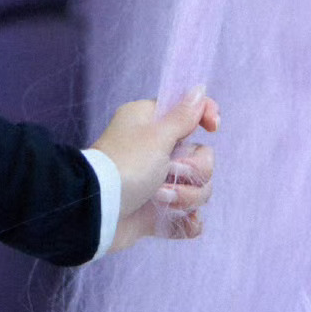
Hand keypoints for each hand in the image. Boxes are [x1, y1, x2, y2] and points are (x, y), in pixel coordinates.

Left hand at [89, 89, 219, 252]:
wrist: (97, 210)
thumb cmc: (125, 164)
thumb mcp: (157, 135)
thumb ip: (182, 116)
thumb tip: (198, 90)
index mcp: (153, 124)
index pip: (191, 113)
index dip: (206, 117)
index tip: (213, 127)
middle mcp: (157, 151)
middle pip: (202, 157)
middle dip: (193, 170)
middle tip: (169, 172)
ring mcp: (159, 185)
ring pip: (198, 189)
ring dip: (185, 196)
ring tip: (161, 199)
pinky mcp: (157, 213)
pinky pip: (188, 218)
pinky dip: (187, 222)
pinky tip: (181, 221)